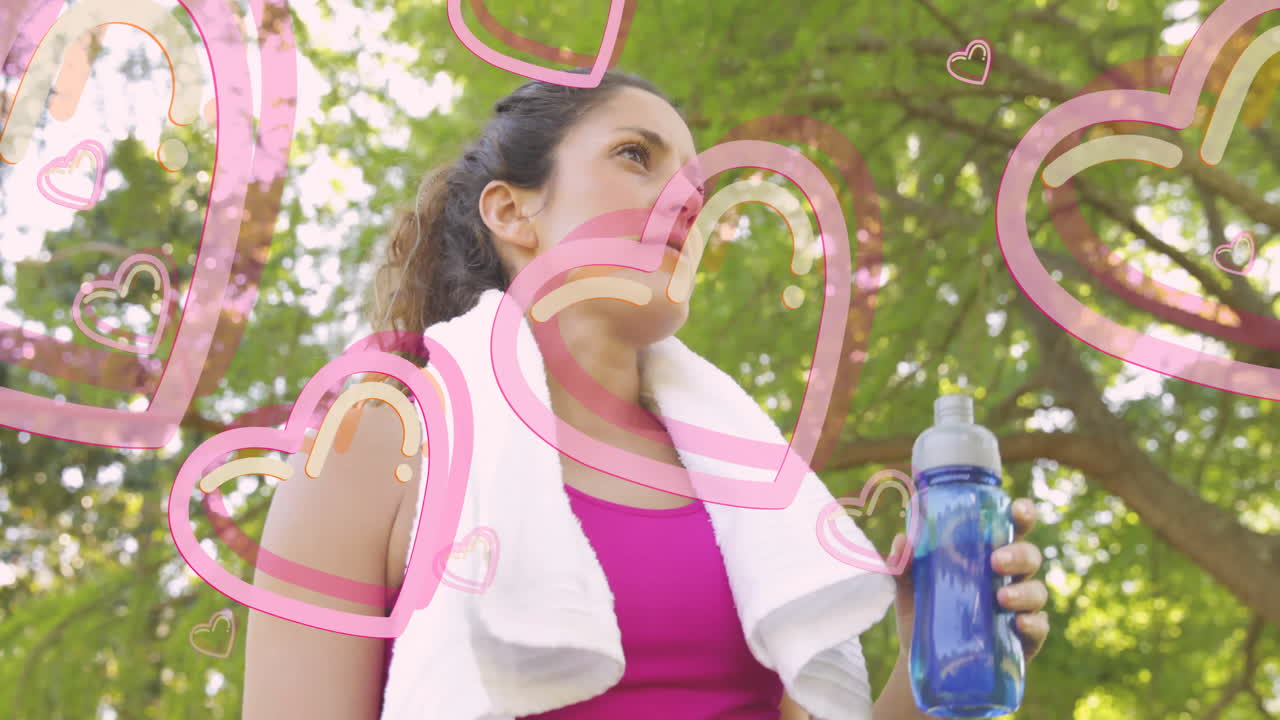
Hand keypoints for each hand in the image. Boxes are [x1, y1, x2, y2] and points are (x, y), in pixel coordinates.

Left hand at [889, 497, 1049, 659]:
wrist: (923, 662)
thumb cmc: (923, 610)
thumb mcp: (908, 586)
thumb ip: (904, 564)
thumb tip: (902, 540)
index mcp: (985, 555)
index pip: (1010, 529)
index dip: (1021, 515)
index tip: (1016, 509)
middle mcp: (1008, 577)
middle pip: (1029, 556)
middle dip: (1018, 554)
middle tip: (995, 561)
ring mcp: (1018, 608)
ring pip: (1037, 591)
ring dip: (1024, 591)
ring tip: (1002, 597)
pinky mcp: (1023, 640)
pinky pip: (1039, 628)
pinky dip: (1033, 625)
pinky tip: (1020, 624)